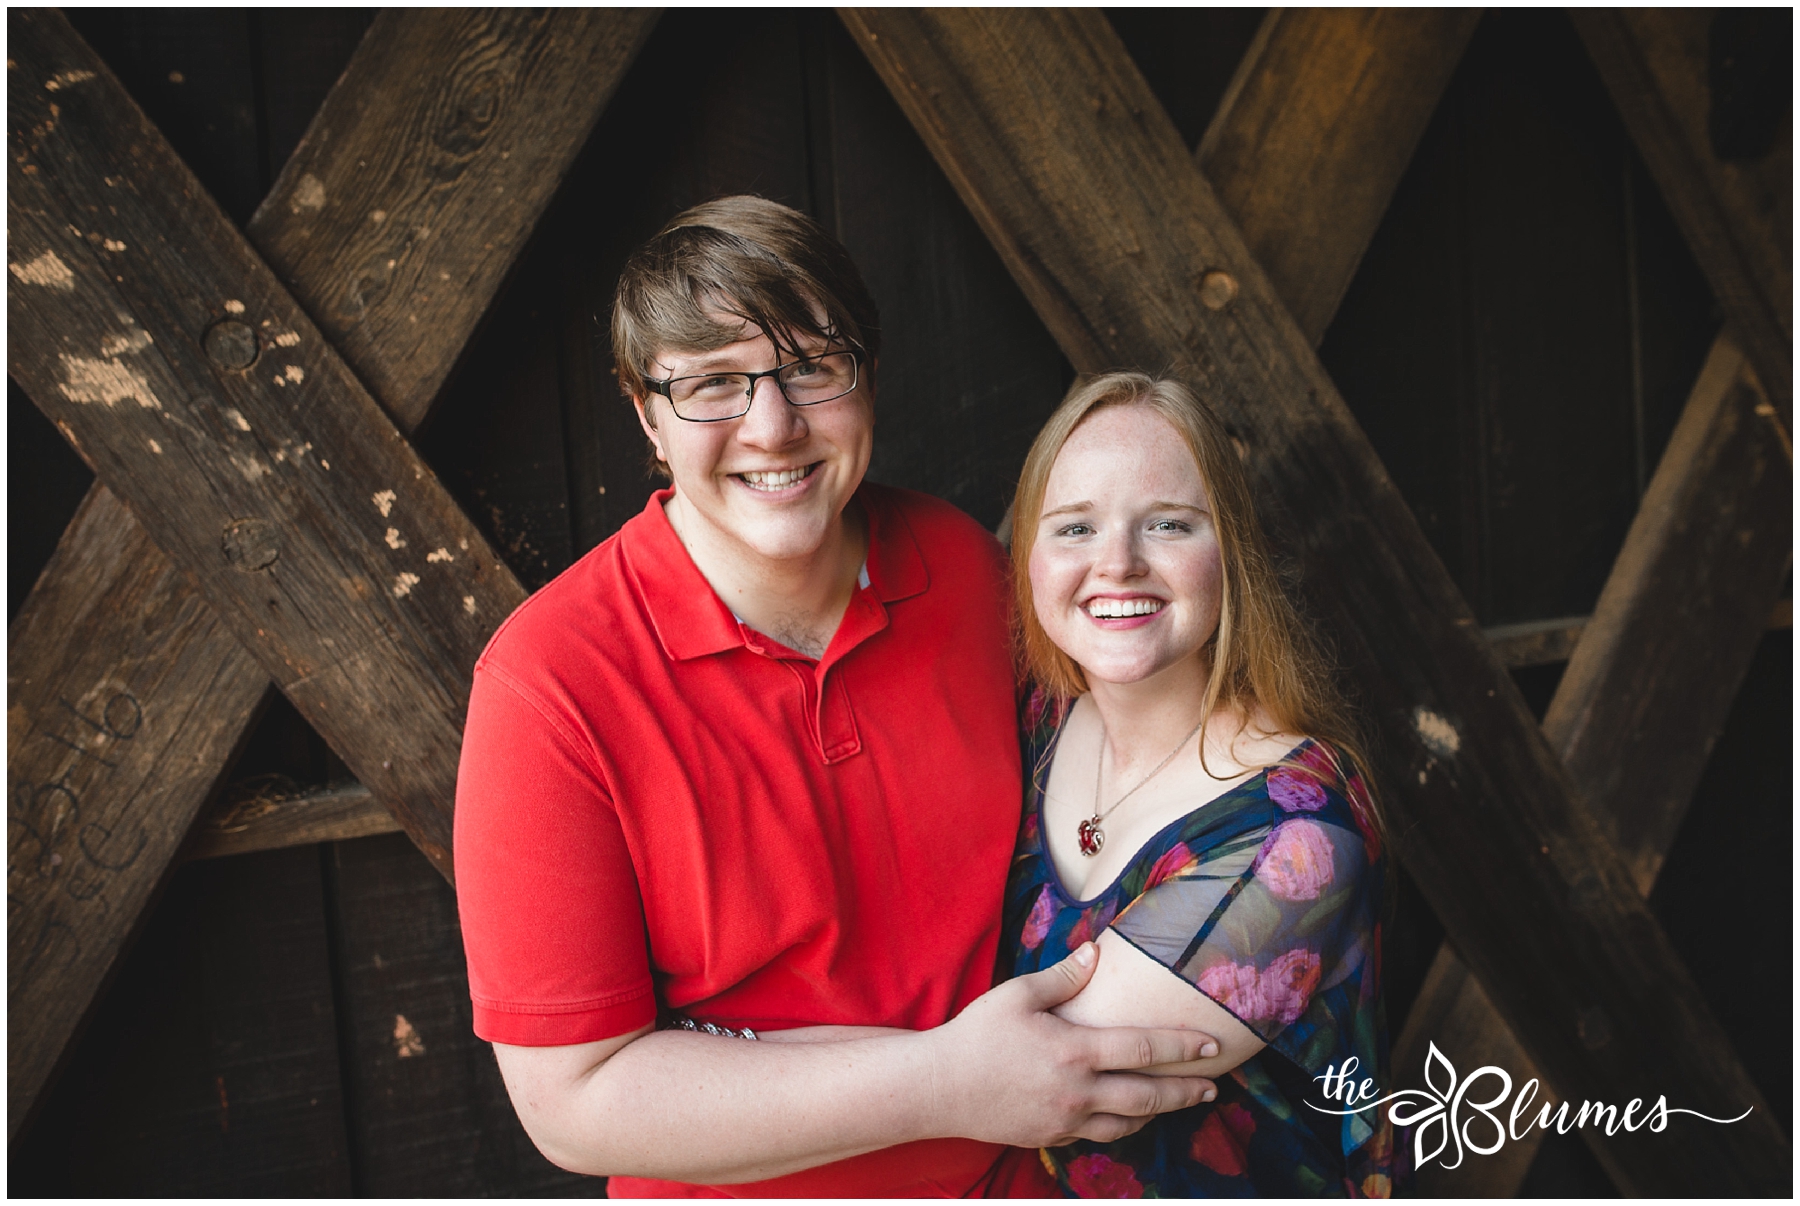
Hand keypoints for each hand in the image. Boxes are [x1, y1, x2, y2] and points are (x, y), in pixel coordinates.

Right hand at [922, 942, 1219, 1146]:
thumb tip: (1096, 952)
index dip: (1181, 1047)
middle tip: (1213, 1087)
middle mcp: (1077, 1092)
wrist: (938, 1088)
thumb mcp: (1017, 995)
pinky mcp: (1051, 1137)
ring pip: (1128, 1123)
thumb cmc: (976, 1035)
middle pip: (1148, 1096)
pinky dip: (1121, 1126)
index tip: (1210, 1046)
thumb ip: (1062, 976)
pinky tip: (1128, 1117)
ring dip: (1159, 1114)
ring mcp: (1065, 1120)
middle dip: (1186, 1092)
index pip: (1143, 1049)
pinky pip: (1098, 1135)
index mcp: (1074, 1051)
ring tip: (1178, 1104)